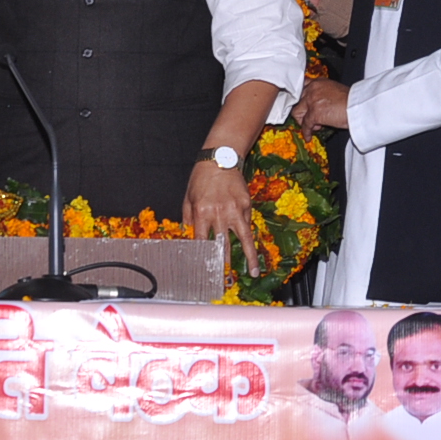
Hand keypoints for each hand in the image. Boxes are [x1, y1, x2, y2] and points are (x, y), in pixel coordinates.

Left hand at [185, 159, 258, 275]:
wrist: (220, 158)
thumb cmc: (201, 178)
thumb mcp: (188, 197)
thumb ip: (188, 218)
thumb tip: (188, 235)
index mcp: (201, 212)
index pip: (202, 241)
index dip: (204, 257)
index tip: (205, 271)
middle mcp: (219, 213)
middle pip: (222, 244)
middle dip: (224, 264)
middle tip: (227, 281)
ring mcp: (235, 209)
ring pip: (243, 238)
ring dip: (248, 257)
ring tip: (252, 272)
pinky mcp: (246, 204)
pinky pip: (247, 224)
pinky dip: (249, 238)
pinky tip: (252, 250)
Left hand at [291, 79, 349, 133]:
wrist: (358, 107)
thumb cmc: (351, 101)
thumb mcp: (335, 91)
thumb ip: (323, 95)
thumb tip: (318, 105)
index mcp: (318, 82)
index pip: (301, 87)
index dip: (299, 98)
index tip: (300, 105)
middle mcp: (313, 89)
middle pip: (296, 100)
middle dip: (301, 110)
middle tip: (308, 118)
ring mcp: (312, 100)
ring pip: (297, 112)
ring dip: (302, 121)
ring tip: (313, 126)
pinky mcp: (314, 113)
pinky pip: (305, 125)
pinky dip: (307, 132)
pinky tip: (309, 136)